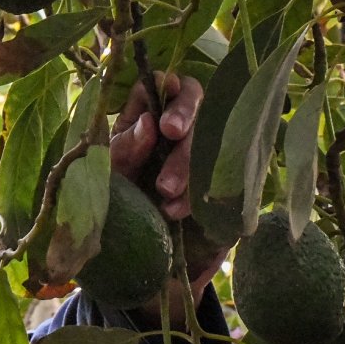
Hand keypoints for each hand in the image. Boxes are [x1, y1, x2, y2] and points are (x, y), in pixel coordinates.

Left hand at [108, 73, 226, 312]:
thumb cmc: (124, 204)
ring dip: (189, 161)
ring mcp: (209, 148)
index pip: (162, 85)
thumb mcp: (114, 178)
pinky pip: (229, 172)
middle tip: (170, 133)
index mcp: (147, 115)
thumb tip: (149, 122)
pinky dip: (203, 190)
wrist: (146, 258)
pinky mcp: (230, 179)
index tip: (160, 112)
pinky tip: (181, 211)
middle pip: (195, 99)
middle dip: (184, 115)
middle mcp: (181, 126)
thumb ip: (124, 150)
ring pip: (212, 134)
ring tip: (165, 194)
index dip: (166, 91)